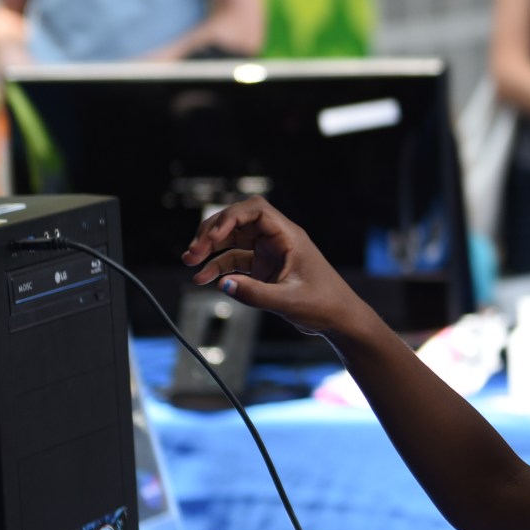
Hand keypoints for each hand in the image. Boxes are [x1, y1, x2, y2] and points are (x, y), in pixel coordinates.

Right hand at [182, 197, 367, 336]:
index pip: (256, 210)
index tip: (212, 236)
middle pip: (238, 221)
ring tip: (190, 263)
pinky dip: (218, 267)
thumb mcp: (288, 300)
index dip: (231, 217)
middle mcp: (277, 239)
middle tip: (193, 252)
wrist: (338, 319)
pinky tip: (204, 278)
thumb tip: (222, 283)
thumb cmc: (324, 305)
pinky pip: (236, 261)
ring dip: (211, 249)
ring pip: (233, 240)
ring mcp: (270, 252)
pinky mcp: (264, 268)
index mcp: (289, 236)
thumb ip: (255, 293)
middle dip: (213, 232)